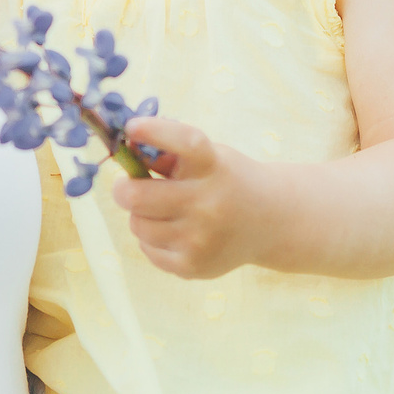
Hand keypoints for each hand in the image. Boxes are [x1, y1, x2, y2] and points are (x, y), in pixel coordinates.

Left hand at [110, 116, 279, 279]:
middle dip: (122, 188)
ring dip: (140, 215)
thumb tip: (125, 150)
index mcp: (214, 166)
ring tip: (160, 210)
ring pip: (137, 224)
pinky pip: (147, 249)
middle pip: (138, 196)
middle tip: (125, 185)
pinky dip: (151, 238)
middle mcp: (209, 203)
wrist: (271, 222)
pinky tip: (172, 231)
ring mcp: (201, 239)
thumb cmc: (227, 181)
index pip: (184, 142)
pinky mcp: (193, 266)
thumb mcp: (209, 156)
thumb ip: (169, 153)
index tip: (131, 127)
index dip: (154, 131)